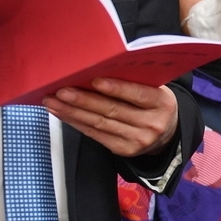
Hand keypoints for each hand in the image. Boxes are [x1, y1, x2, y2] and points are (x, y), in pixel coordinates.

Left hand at [44, 79, 177, 157]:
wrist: (167, 133)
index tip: (94, 81)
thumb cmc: (154, 104)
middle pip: (112, 110)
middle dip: (83, 100)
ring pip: (99, 124)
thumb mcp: (155, 89)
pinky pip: (95, 135)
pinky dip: (76, 123)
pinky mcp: (124, 150)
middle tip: (62, 91)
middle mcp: (151, 124)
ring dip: (72, 112)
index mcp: (161, 103)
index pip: (138, 94)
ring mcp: (137, 140)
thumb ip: (134, 82)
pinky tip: (63, 114)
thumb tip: (96, 71)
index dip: (116, 88)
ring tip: (53, 102)